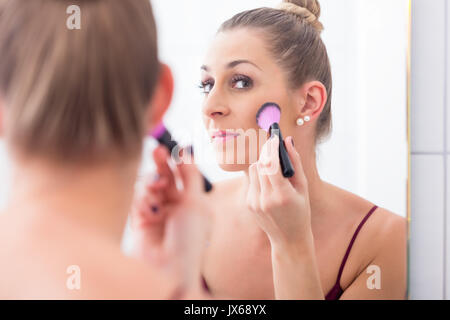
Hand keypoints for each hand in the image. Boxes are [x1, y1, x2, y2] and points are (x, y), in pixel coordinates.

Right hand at [129, 145, 210, 292]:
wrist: (169, 267)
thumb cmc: (189, 237)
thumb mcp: (195, 202)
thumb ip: (190, 176)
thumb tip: (187, 152)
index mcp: (190, 202)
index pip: (181, 176)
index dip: (175, 161)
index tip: (171, 148)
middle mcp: (173, 206)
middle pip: (163, 177)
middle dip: (160, 164)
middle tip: (157, 151)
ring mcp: (156, 213)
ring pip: (148, 187)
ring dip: (152, 187)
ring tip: (156, 192)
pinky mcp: (140, 220)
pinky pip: (138, 201)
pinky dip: (143, 204)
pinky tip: (149, 215)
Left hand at [246, 135, 311, 247]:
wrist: (289, 239)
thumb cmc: (301, 211)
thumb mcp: (303, 188)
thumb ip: (295, 163)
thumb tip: (288, 141)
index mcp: (282, 195)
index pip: (271, 164)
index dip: (271, 148)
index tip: (274, 137)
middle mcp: (265, 199)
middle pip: (260, 165)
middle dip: (267, 154)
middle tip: (274, 147)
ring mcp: (255, 202)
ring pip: (253, 171)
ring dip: (262, 164)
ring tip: (274, 167)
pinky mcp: (249, 204)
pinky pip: (251, 181)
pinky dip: (259, 176)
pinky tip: (269, 181)